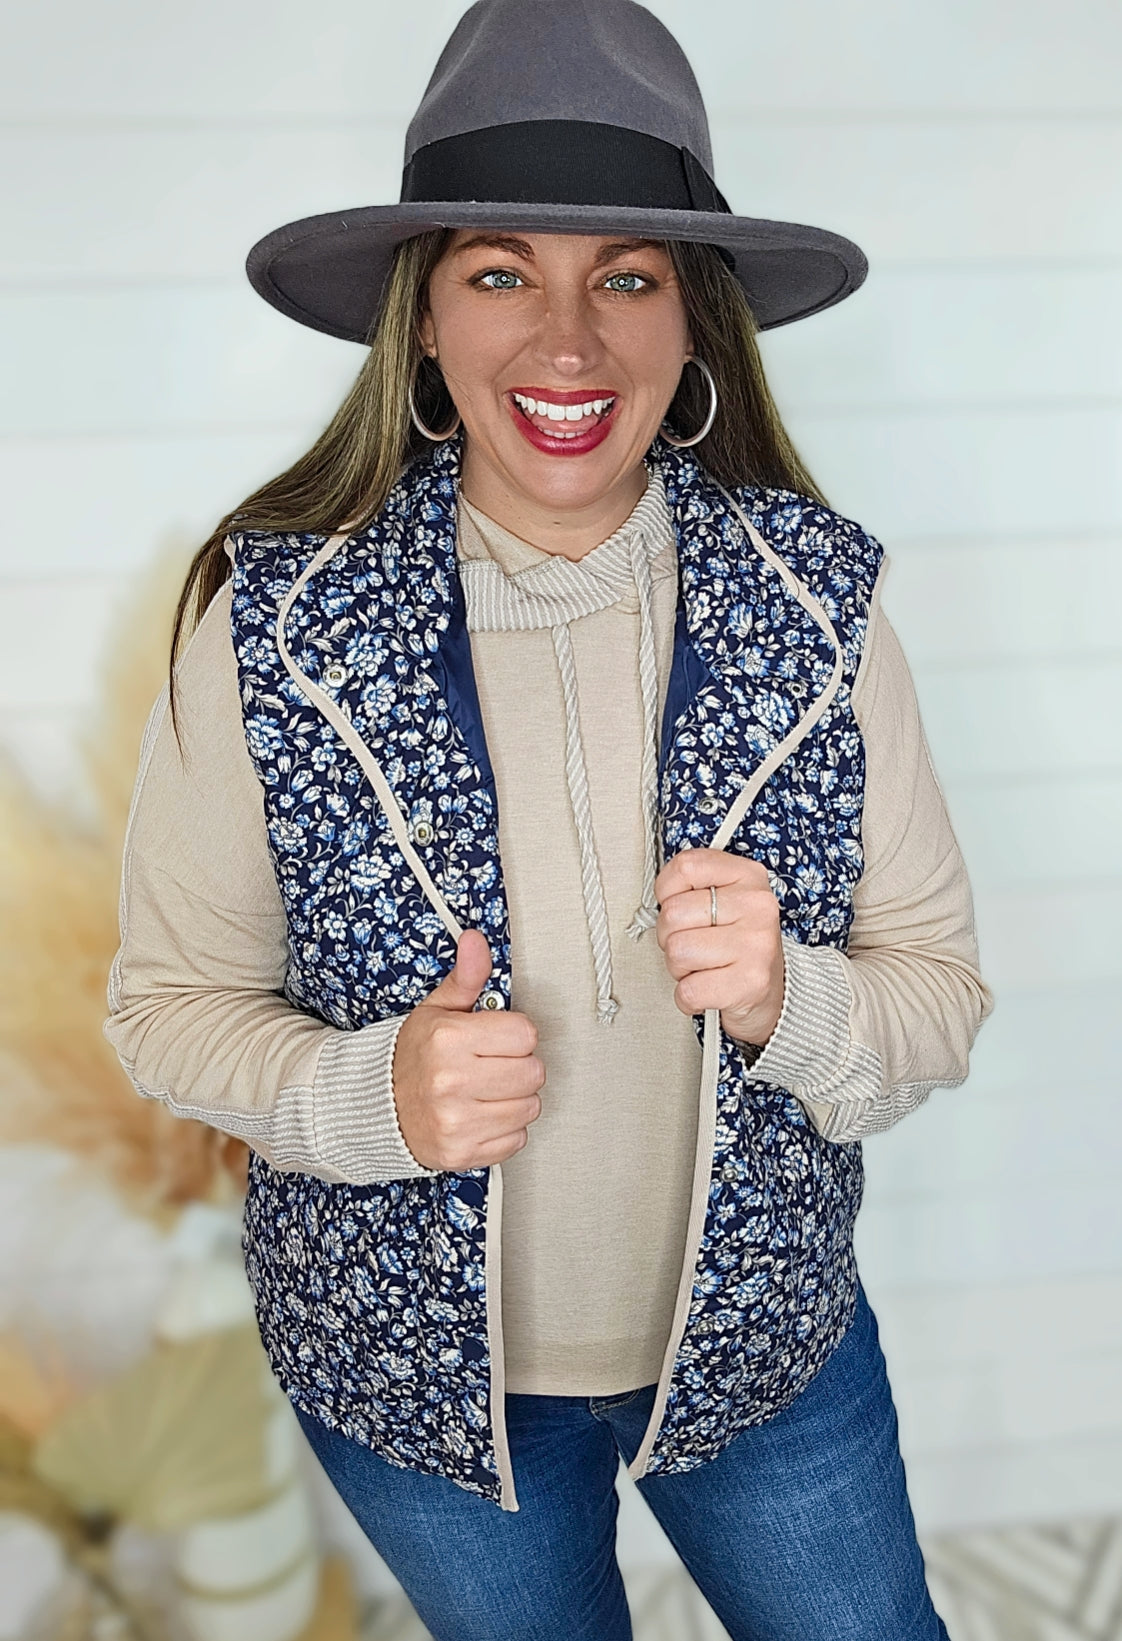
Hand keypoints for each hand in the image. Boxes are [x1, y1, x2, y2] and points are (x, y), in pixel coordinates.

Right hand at [392, 928, 545, 1171]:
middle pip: (533, 1072)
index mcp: (449, 1040)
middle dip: (519, 1066)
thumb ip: (465, 976)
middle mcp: (452, 1082)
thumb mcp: (436, 1010)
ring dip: (516, 1099)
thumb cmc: (411, 1057)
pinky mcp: (461, 1153)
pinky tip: (482, 1114)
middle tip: (493, 1065)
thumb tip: (476, 941)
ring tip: (487, 1090)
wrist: (374, 1106)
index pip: (526, 1035)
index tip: (497, 1039)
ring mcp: (456, 1122)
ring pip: (530, 1107)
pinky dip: (506, 1129)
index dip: (515, 1035)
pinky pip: (516, 1139)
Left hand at [653, 847, 784, 1047]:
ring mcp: (756, 944)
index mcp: (748, 876)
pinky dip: (688, 996)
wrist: (771, 989)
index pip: (686, 867)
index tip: (677, 904)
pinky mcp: (751, 982)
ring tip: (702, 966)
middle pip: (673, 913)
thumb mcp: (724, 898)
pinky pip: (688, 989)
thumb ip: (692, 886)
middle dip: (670, 936)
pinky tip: (707, 988)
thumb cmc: (738, 942)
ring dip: (679, 967)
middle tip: (693, 944)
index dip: (667, 890)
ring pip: (677, 951)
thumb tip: (661, 898)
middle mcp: (757, 906)